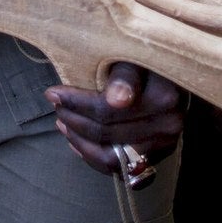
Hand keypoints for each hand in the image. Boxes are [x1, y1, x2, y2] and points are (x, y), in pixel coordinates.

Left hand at [46, 63, 185, 175]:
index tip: (52, 93)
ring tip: (62, 122)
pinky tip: (76, 141)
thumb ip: (124, 75)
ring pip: (111, 156)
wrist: (168, 72)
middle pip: (106, 131)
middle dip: (73, 118)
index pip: (109, 108)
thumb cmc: (142, 57)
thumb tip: (117, 100)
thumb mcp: (131, 55)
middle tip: (55, 103)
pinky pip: (119, 168)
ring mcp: (164, 144)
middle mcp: (169, 123)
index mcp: (165, 94)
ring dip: (80, 140)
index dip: (76, 102)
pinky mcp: (158, 157)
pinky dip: (93, 156)